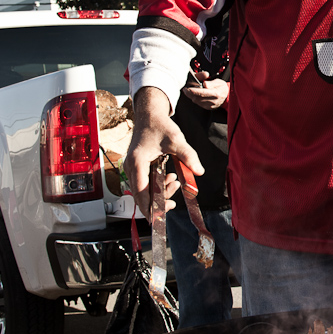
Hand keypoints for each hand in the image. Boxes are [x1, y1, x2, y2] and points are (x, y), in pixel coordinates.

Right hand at [123, 87, 204, 219]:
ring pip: (143, 190)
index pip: (141, 191)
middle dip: (157, 201)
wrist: (150, 115)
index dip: (150, 206)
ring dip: (159, 192)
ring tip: (175, 182)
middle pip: (140, 195)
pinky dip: (157, 185)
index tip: (159, 217)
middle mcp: (131, 167)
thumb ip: (188, 156)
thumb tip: (199, 171)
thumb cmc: (160, 126)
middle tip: (174, 201)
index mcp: (138, 161)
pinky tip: (171, 178)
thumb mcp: (177, 139)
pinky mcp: (137, 168)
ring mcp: (133, 168)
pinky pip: (145, 184)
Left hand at [182, 72, 228, 109]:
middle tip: (185, 89)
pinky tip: (195, 95)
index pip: (202, 93)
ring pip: (197, 101)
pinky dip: (196, 99)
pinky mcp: (208, 108)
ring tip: (189, 92)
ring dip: (192, 96)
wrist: (227, 95)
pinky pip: (199, 104)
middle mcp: (213, 101)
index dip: (193, 91)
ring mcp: (211, 106)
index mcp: (216, 93)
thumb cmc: (221, 87)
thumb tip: (205, 84)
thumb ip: (211, 82)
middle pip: (198, 98)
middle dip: (190, 94)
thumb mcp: (218, 81)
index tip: (187, 89)